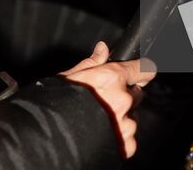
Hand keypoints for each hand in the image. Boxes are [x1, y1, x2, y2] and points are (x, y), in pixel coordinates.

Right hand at [60, 41, 155, 157]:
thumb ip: (92, 62)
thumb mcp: (71, 76)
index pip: (142, 69)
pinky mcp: (124, 144)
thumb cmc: (56, 103)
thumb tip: (103, 49)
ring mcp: (125, 123)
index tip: (141, 72)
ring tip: (99, 121)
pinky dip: (120, 138)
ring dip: (121, 119)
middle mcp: (123, 99)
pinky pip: (130, 139)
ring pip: (132, 118)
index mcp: (112, 78)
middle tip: (105, 102)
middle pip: (136, 95)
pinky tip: (103, 135)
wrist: (50, 133)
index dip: (141, 70)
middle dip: (125, 96)